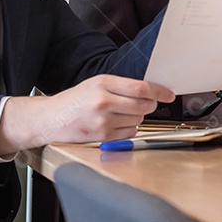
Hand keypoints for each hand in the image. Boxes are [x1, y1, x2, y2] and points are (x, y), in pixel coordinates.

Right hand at [0, 75, 174, 153]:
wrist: (51, 119)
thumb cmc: (75, 100)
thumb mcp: (96, 83)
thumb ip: (121, 85)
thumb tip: (149, 90)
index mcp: (103, 83)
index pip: (141, 88)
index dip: (160, 91)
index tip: (169, 94)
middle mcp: (104, 102)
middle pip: (143, 104)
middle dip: (150, 104)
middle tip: (146, 102)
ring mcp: (103, 121)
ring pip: (138, 119)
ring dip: (138, 116)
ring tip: (122, 112)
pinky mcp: (103, 137)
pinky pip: (130, 132)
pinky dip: (130, 127)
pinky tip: (117, 122)